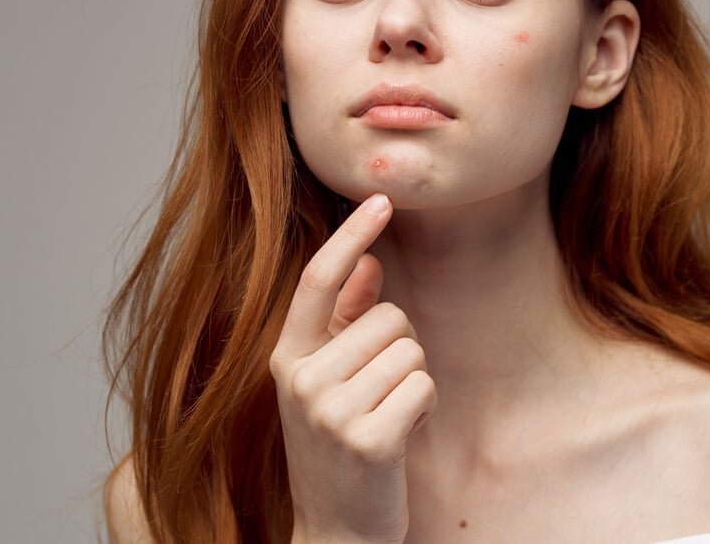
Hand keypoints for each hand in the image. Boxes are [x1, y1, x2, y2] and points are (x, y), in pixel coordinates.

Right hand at [269, 194, 436, 542]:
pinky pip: (423, 384)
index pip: (317, 281)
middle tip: (378, 396)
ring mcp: (331, 411)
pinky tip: (400, 436)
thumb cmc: (339, 449)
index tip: (381, 199)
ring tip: (386, 417)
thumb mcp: (330, 384)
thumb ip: (345, 322)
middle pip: (389, 316)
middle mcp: (301, 380)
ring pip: (411, 349)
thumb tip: (370, 264)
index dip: (351, 236)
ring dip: (413, 381)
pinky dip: (423, 406)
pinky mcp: (369, 438)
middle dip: (400, 349)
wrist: (335, 533)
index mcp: (286, 359)